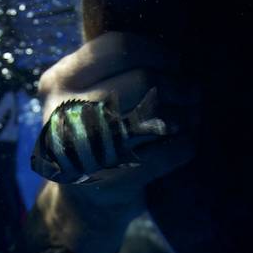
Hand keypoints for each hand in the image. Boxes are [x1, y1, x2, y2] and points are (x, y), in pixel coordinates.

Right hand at [32, 32, 195, 252]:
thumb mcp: (84, 95)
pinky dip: (186, 144)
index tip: (176, 63)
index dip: (158, 51)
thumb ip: (111, 69)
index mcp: (58, 81)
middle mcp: (64, 112)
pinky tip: (187, 142)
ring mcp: (86, 149)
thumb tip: (177, 51)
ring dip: (187, 114)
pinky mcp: (112, 180)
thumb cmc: (92, 136)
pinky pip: (169, 152)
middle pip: (143, 79)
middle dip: (179, 85)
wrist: (79, 205)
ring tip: (193, 116)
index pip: (119, 46)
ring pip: (157, 114)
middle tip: (194, 93)